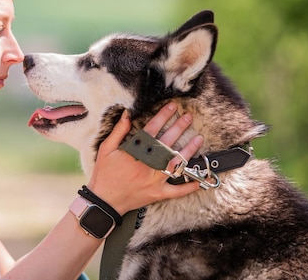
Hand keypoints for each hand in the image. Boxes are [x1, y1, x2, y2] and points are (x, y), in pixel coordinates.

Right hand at [87, 103, 202, 213]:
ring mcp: (155, 179)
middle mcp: (148, 164)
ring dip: (189, 150)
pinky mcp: (158, 193)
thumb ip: (118, 131)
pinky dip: (190, 186)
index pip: (153, 129)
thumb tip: (127, 114)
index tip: (173, 106)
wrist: (104, 201)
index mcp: (136, 152)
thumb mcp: (106, 149)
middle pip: (167, 142)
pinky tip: (203, 179)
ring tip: (198, 138)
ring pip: (177, 163)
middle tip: (188, 117)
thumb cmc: (104, 173)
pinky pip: (178, 191)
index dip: (163, 116)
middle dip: (179, 127)